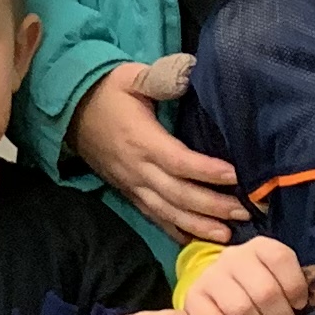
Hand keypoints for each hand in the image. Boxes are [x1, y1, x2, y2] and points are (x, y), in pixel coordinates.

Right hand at [73, 59, 241, 242]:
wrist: (69, 110)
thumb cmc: (106, 91)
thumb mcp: (131, 76)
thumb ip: (161, 78)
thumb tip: (191, 75)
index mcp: (141, 140)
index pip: (179, 162)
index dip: (207, 171)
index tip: (235, 175)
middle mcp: (137, 169)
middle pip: (178, 195)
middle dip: (212, 206)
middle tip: (245, 211)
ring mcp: (132, 184)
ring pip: (168, 212)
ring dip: (198, 225)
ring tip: (228, 234)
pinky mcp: (128, 192)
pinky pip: (153, 216)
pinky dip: (175, 230)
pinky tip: (196, 240)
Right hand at [180, 235, 310, 314]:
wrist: (216, 287)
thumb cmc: (257, 286)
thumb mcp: (278, 276)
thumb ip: (294, 283)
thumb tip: (311, 301)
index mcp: (259, 247)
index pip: (281, 258)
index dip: (295, 287)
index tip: (298, 305)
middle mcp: (233, 257)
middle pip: (264, 290)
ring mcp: (210, 277)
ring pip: (240, 308)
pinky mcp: (193, 298)